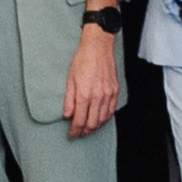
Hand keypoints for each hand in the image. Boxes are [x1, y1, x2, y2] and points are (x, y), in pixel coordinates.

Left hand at [65, 19, 122, 133]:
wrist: (98, 47)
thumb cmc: (82, 60)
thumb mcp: (70, 79)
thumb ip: (69, 99)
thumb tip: (67, 115)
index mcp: (85, 94)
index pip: (79, 120)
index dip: (75, 131)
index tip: (71, 134)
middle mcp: (98, 96)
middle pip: (92, 123)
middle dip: (84, 132)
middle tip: (78, 133)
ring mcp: (108, 94)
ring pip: (103, 119)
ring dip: (95, 127)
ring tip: (87, 128)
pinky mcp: (114, 91)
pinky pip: (111, 110)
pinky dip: (105, 118)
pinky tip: (99, 119)